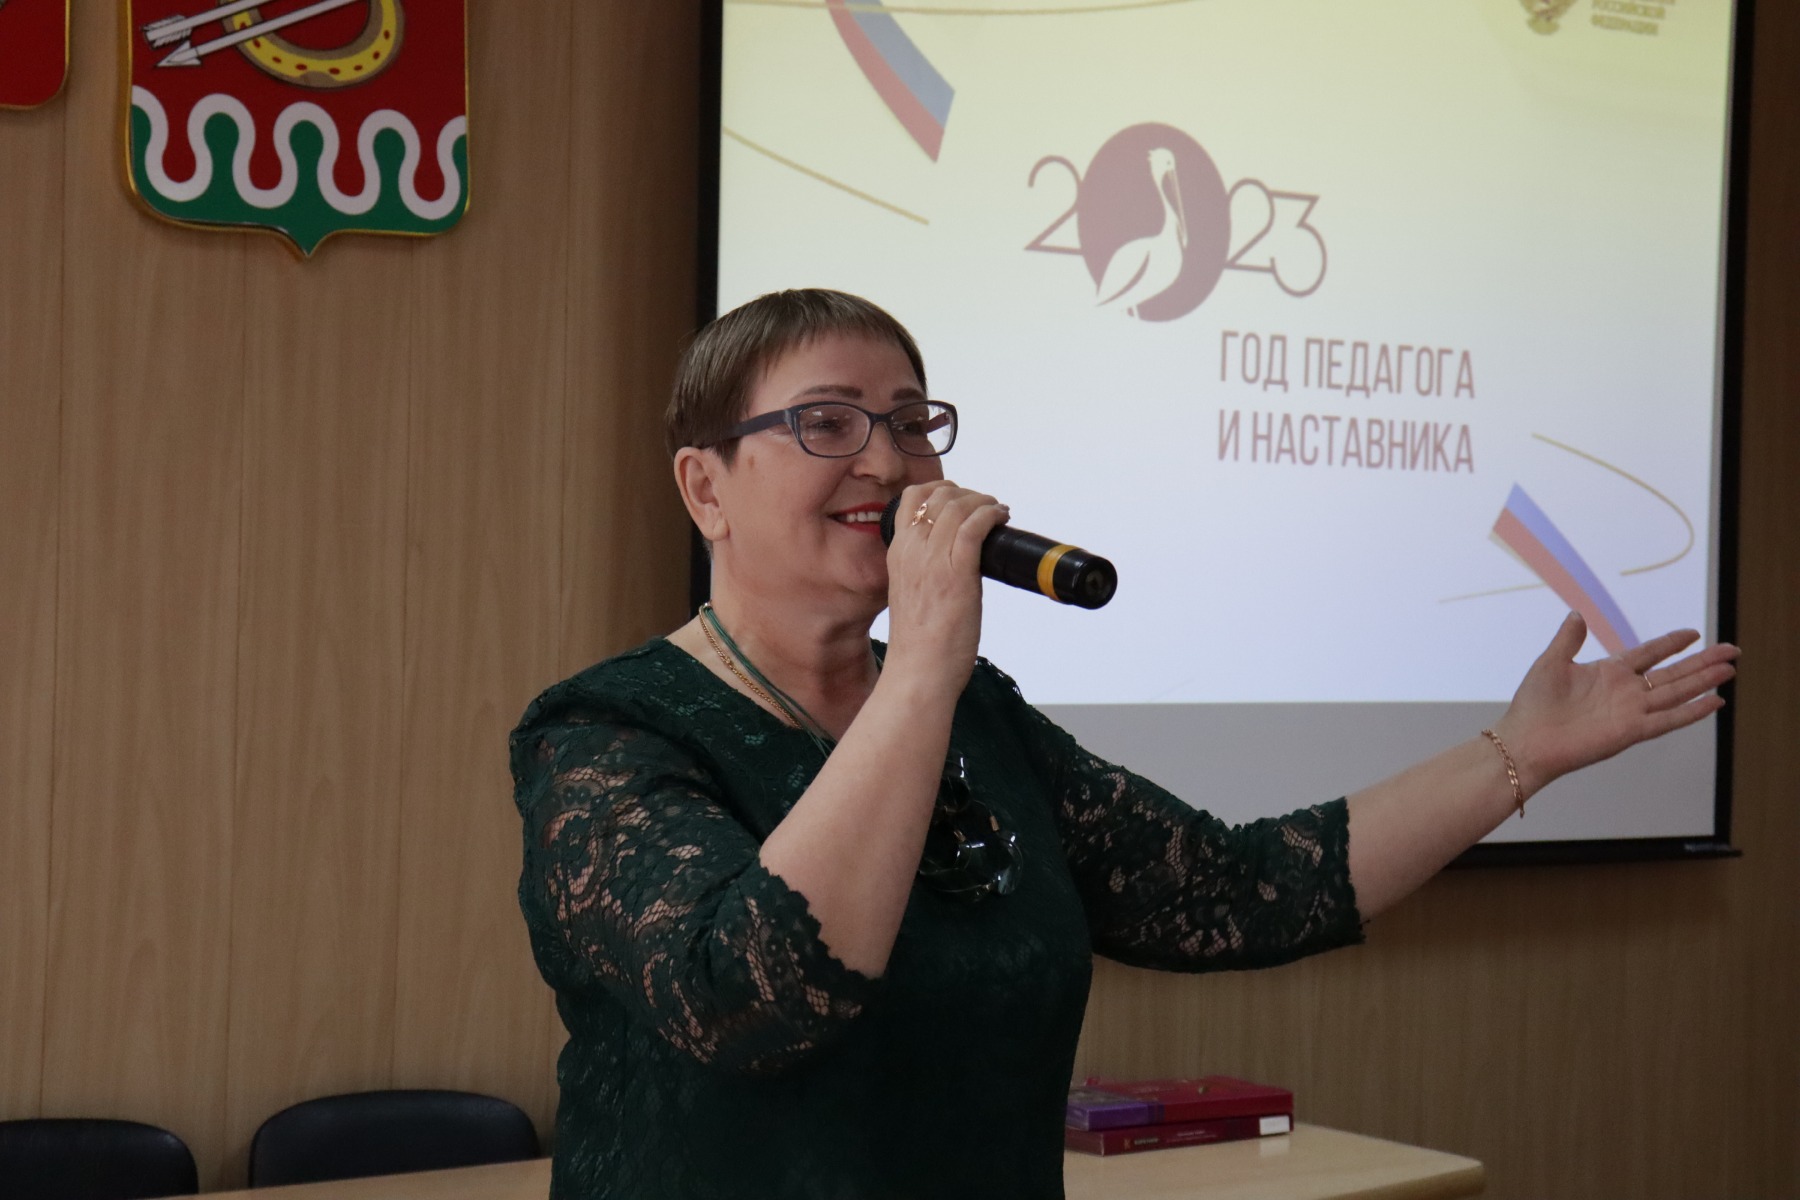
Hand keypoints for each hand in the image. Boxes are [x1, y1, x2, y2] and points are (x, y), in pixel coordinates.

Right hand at [880, 480, 1009, 693]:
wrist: (918, 671)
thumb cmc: (919, 644)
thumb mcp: (911, 594)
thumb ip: (923, 571)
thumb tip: (949, 562)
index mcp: (897, 553)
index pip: (911, 499)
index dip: (940, 490)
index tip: (960, 499)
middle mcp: (911, 550)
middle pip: (938, 496)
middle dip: (967, 494)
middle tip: (985, 506)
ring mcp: (933, 559)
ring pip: (958, 506)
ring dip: (984, 501)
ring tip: (997, 511)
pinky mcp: (957, 572)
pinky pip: (975, 526)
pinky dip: (992, 514)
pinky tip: (1001, 518)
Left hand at [1492, 612, 1738, 797]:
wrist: (1525, 741)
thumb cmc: (1533, 704)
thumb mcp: (1550, 662)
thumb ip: (1568, 639)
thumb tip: (1577, 614)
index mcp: (1608, 672)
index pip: (1648, 653)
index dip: (1671, 644)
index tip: (1693, 633)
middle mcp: (1625, 691)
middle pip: (1673, 672)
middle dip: (1702, 661)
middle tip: (1732, 650)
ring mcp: (1630, 711)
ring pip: (1677, 693)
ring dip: (1704, 681)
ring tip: (1731, 669)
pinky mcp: (1631, 731)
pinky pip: (1668, 720)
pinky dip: (1692, 711)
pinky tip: (1714, 701)